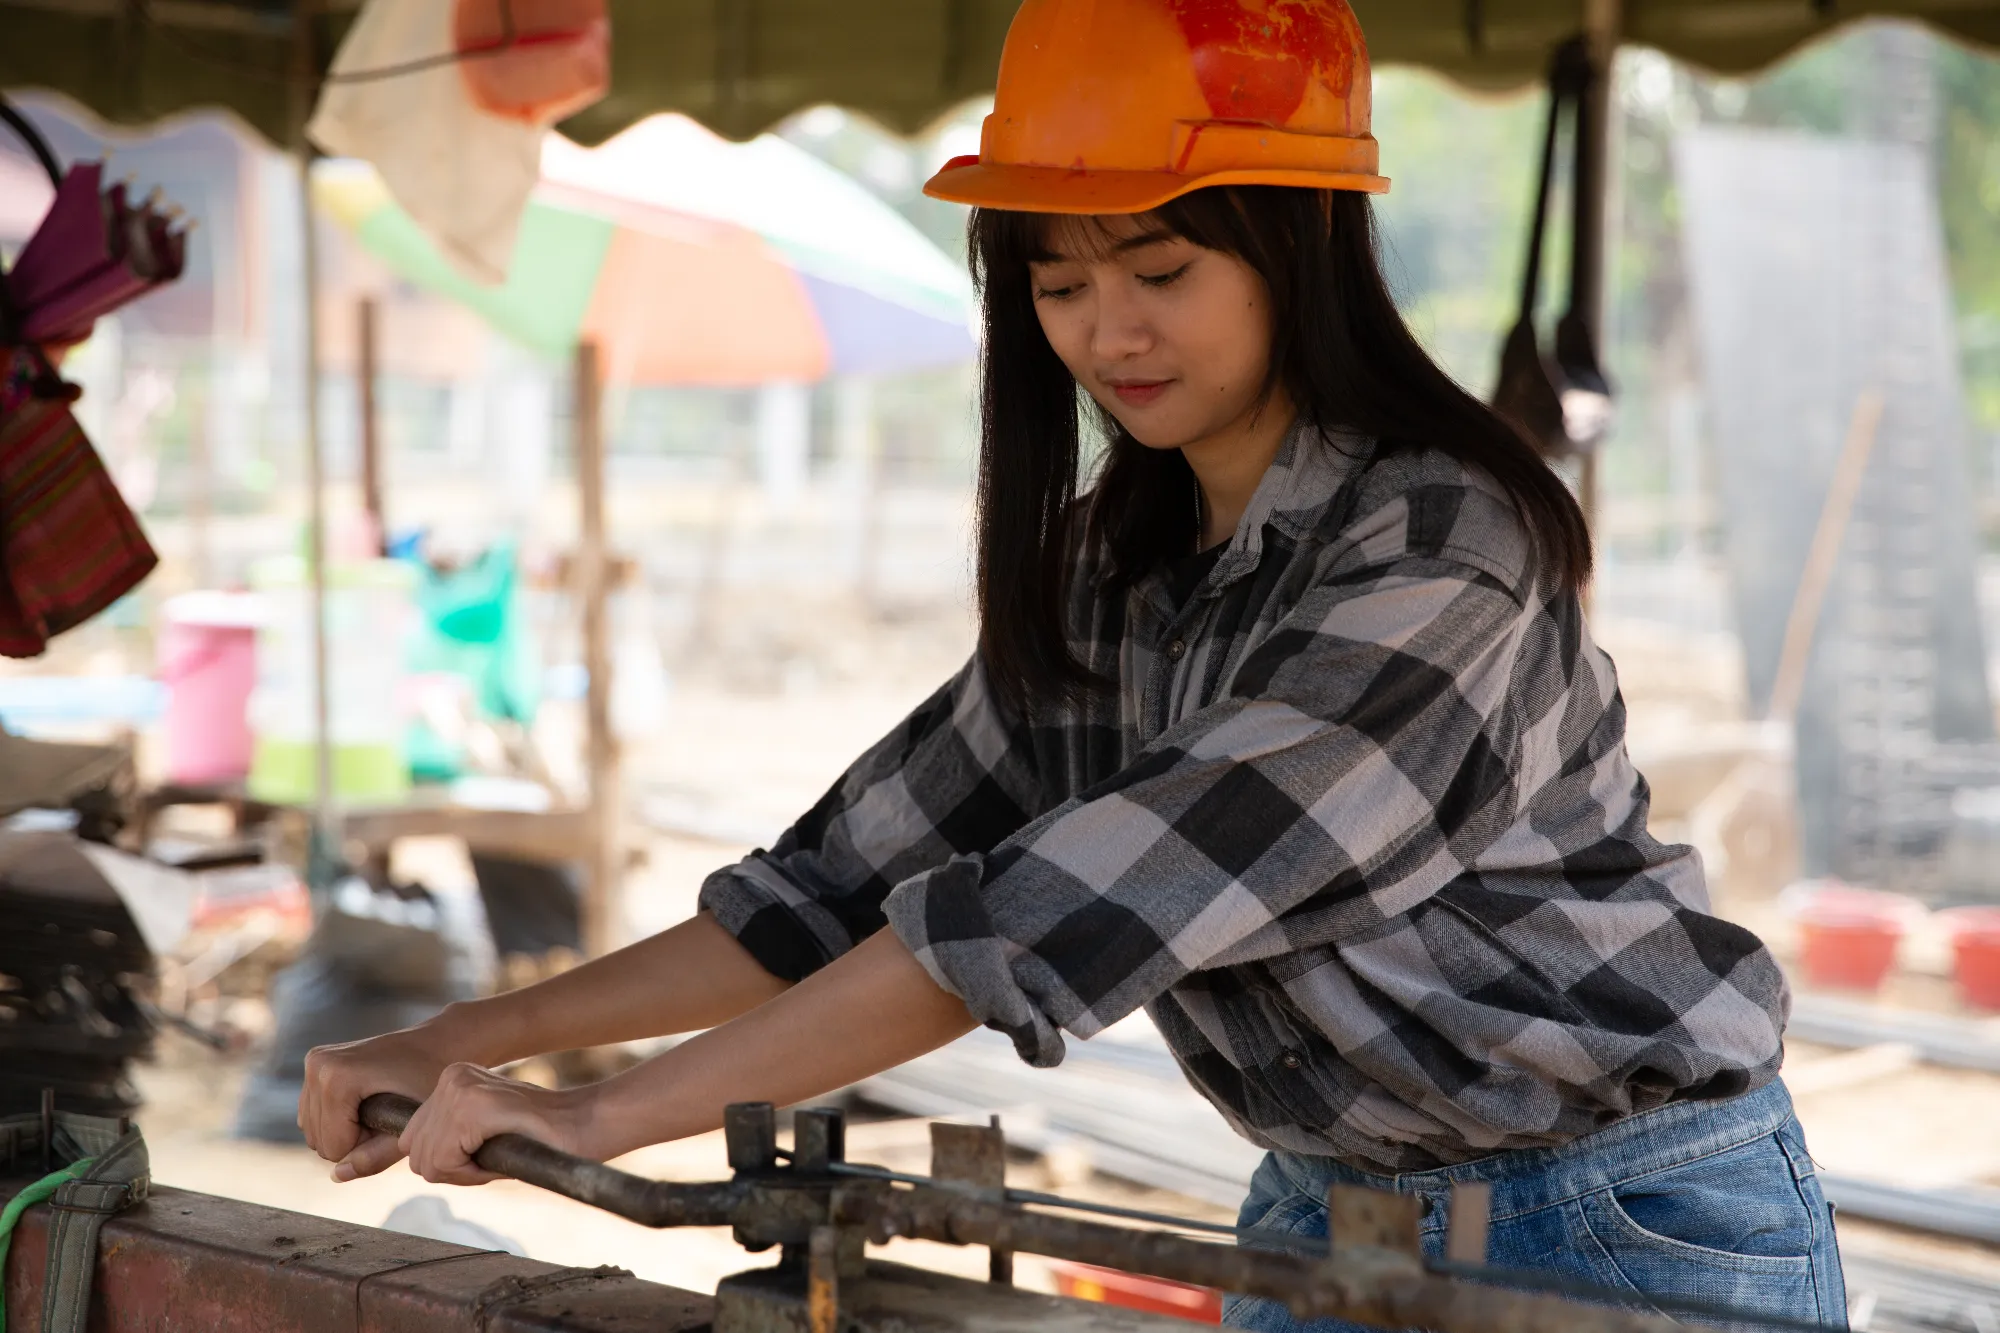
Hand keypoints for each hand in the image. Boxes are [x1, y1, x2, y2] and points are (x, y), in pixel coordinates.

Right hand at [299, 1022, 459, 1181]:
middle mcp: (318, 1065)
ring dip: (345, 1131)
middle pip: (319, 1140)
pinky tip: (366, 1102)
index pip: (332, 1147)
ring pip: (314, 1130)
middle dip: (354, 1140)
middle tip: (388, 1115)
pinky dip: (337, 1119)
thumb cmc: (431, 1082)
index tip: (393, 1122)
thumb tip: (337, 1175)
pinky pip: (313, 1114)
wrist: (440, 1042)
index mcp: (336, 1077)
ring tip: (380, 1108)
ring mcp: (314, 1061)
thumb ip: (375, 1156)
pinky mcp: (315, 1063)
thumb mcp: (410, 1124)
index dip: (366, 1146)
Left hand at [401, 1063, 596, 1185]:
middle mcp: (450, 1076)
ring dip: (461, 1171)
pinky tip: (500, 1154)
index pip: (413, 1137)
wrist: (584, 1125)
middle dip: (450, 1168)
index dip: (446, 1160)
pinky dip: (470, 1173)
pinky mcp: (472, 1107)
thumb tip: (409, 1154)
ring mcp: (460, 1089)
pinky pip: (444, 1162)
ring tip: (498, 1153)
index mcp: (451, 1077)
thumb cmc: (536, 1136)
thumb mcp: (479, 1131)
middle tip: (491, 1158)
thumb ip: (445, 1135)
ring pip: (426, 1161)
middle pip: (415, 1151)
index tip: (483, 1153)